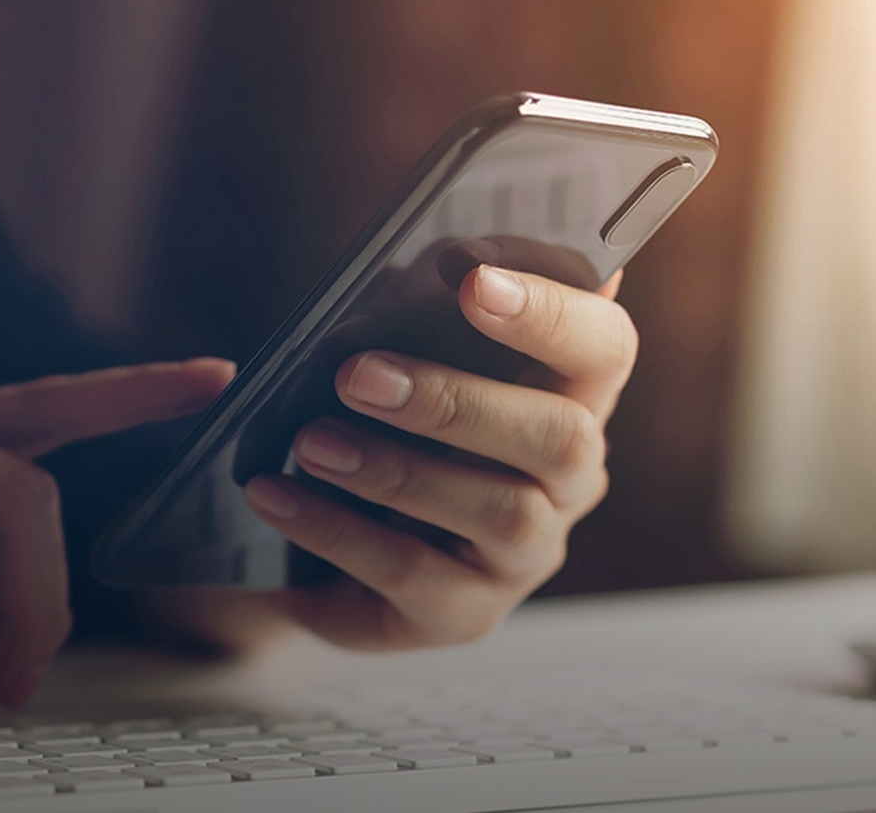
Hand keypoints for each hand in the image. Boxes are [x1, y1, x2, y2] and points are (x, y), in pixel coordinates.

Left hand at [157, 266, 634, 651]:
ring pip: (497, 510)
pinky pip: (413, 573)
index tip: (474, 280)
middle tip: (355, 374)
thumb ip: (410, 313)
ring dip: (394, 469)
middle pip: (558, 435)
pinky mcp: (466, 612)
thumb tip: (411, 266)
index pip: (603, 347)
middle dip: (454, 400)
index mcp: (566, 396)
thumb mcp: (389, 360)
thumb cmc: (372, 426)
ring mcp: (526, 553)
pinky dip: (335, 529)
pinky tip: (275, 494)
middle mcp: (568, 478)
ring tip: (310, 442)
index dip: (552, 313)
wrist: (312, 545)